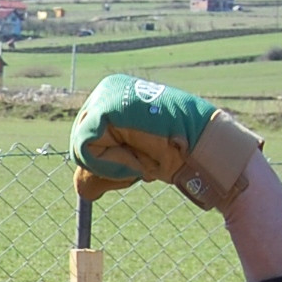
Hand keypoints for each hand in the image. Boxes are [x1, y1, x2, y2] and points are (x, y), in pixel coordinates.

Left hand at [68, 75, 261, 210]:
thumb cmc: (171, 154)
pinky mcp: (107, 107)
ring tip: (143, 152)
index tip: (142, 155)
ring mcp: (105, 95)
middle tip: (143, 155)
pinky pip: (86, 149)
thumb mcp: (130, 162)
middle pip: (79, 147)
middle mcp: (105, 92)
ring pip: (80, 149)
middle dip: (109, 165)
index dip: (109, 163)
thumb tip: (84, 190)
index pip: (84, 144)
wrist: (203, 147)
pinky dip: (112, 163)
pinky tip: (138, 154)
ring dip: (113, 165)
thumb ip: (99, 170)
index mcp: (109, 100)